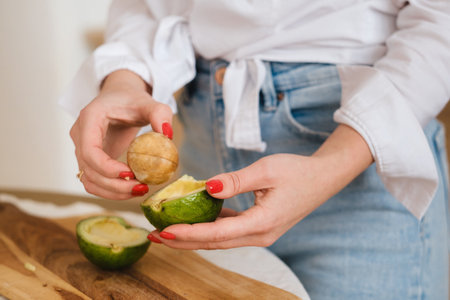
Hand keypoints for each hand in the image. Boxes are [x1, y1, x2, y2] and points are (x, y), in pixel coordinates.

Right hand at [70, 70, 172, 198]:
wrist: (120, 98)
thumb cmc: (132, 99)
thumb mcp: (148, 102)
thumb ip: (159, 113)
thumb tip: (167, 134)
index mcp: (89, 118)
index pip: (89, 151)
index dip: (107, 168)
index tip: (131, 174)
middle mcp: (80, 135)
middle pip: (89, 170)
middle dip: (114, 185)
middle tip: (142, 187)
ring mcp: (82, 149)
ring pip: (89, 180)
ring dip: (112, 192)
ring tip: (139, 190)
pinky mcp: (90, 160)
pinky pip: (94, 182)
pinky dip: (111, 191)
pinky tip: (132, 189)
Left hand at [148, 124, 372, 248]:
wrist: (323, 177)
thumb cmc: (297, 171)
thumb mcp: (265, 170)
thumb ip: (234, 181)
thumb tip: (206, 187)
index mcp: (262, 223)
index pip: (217, 233)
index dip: (188, 234)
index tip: (163, 231)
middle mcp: (260, 235)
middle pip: (214, 243)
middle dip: (183, 241)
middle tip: (154, 236)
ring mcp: (260, 233)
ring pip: (220, 239)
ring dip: (193, 236)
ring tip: (167, 230)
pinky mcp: (259, 226)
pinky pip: (229, 231)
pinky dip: (209, 227)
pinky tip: (194, 219)